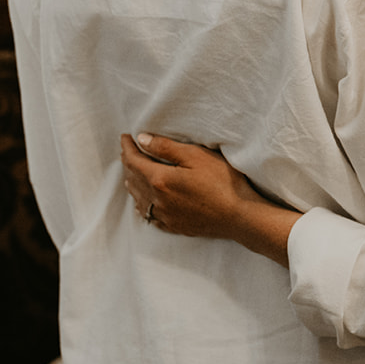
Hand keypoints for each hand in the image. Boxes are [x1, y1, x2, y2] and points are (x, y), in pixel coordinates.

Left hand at [119, 133, 299, 263]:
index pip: (134, 161)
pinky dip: (142, 204)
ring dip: (132, 182)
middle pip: (133, 179)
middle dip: (128, 163)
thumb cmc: (223, 182)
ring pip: (138, 198)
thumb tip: (142, 140)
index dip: (127, 147)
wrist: (239, 216)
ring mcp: (165, 216)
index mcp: (160, 180)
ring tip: (131, 172)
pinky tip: (144, 201)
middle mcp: (157, 200)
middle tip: (128, 150)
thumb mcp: (196, 156)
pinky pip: (148, 215)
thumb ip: (166, 147)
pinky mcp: (173, 226)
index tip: (125, 137)